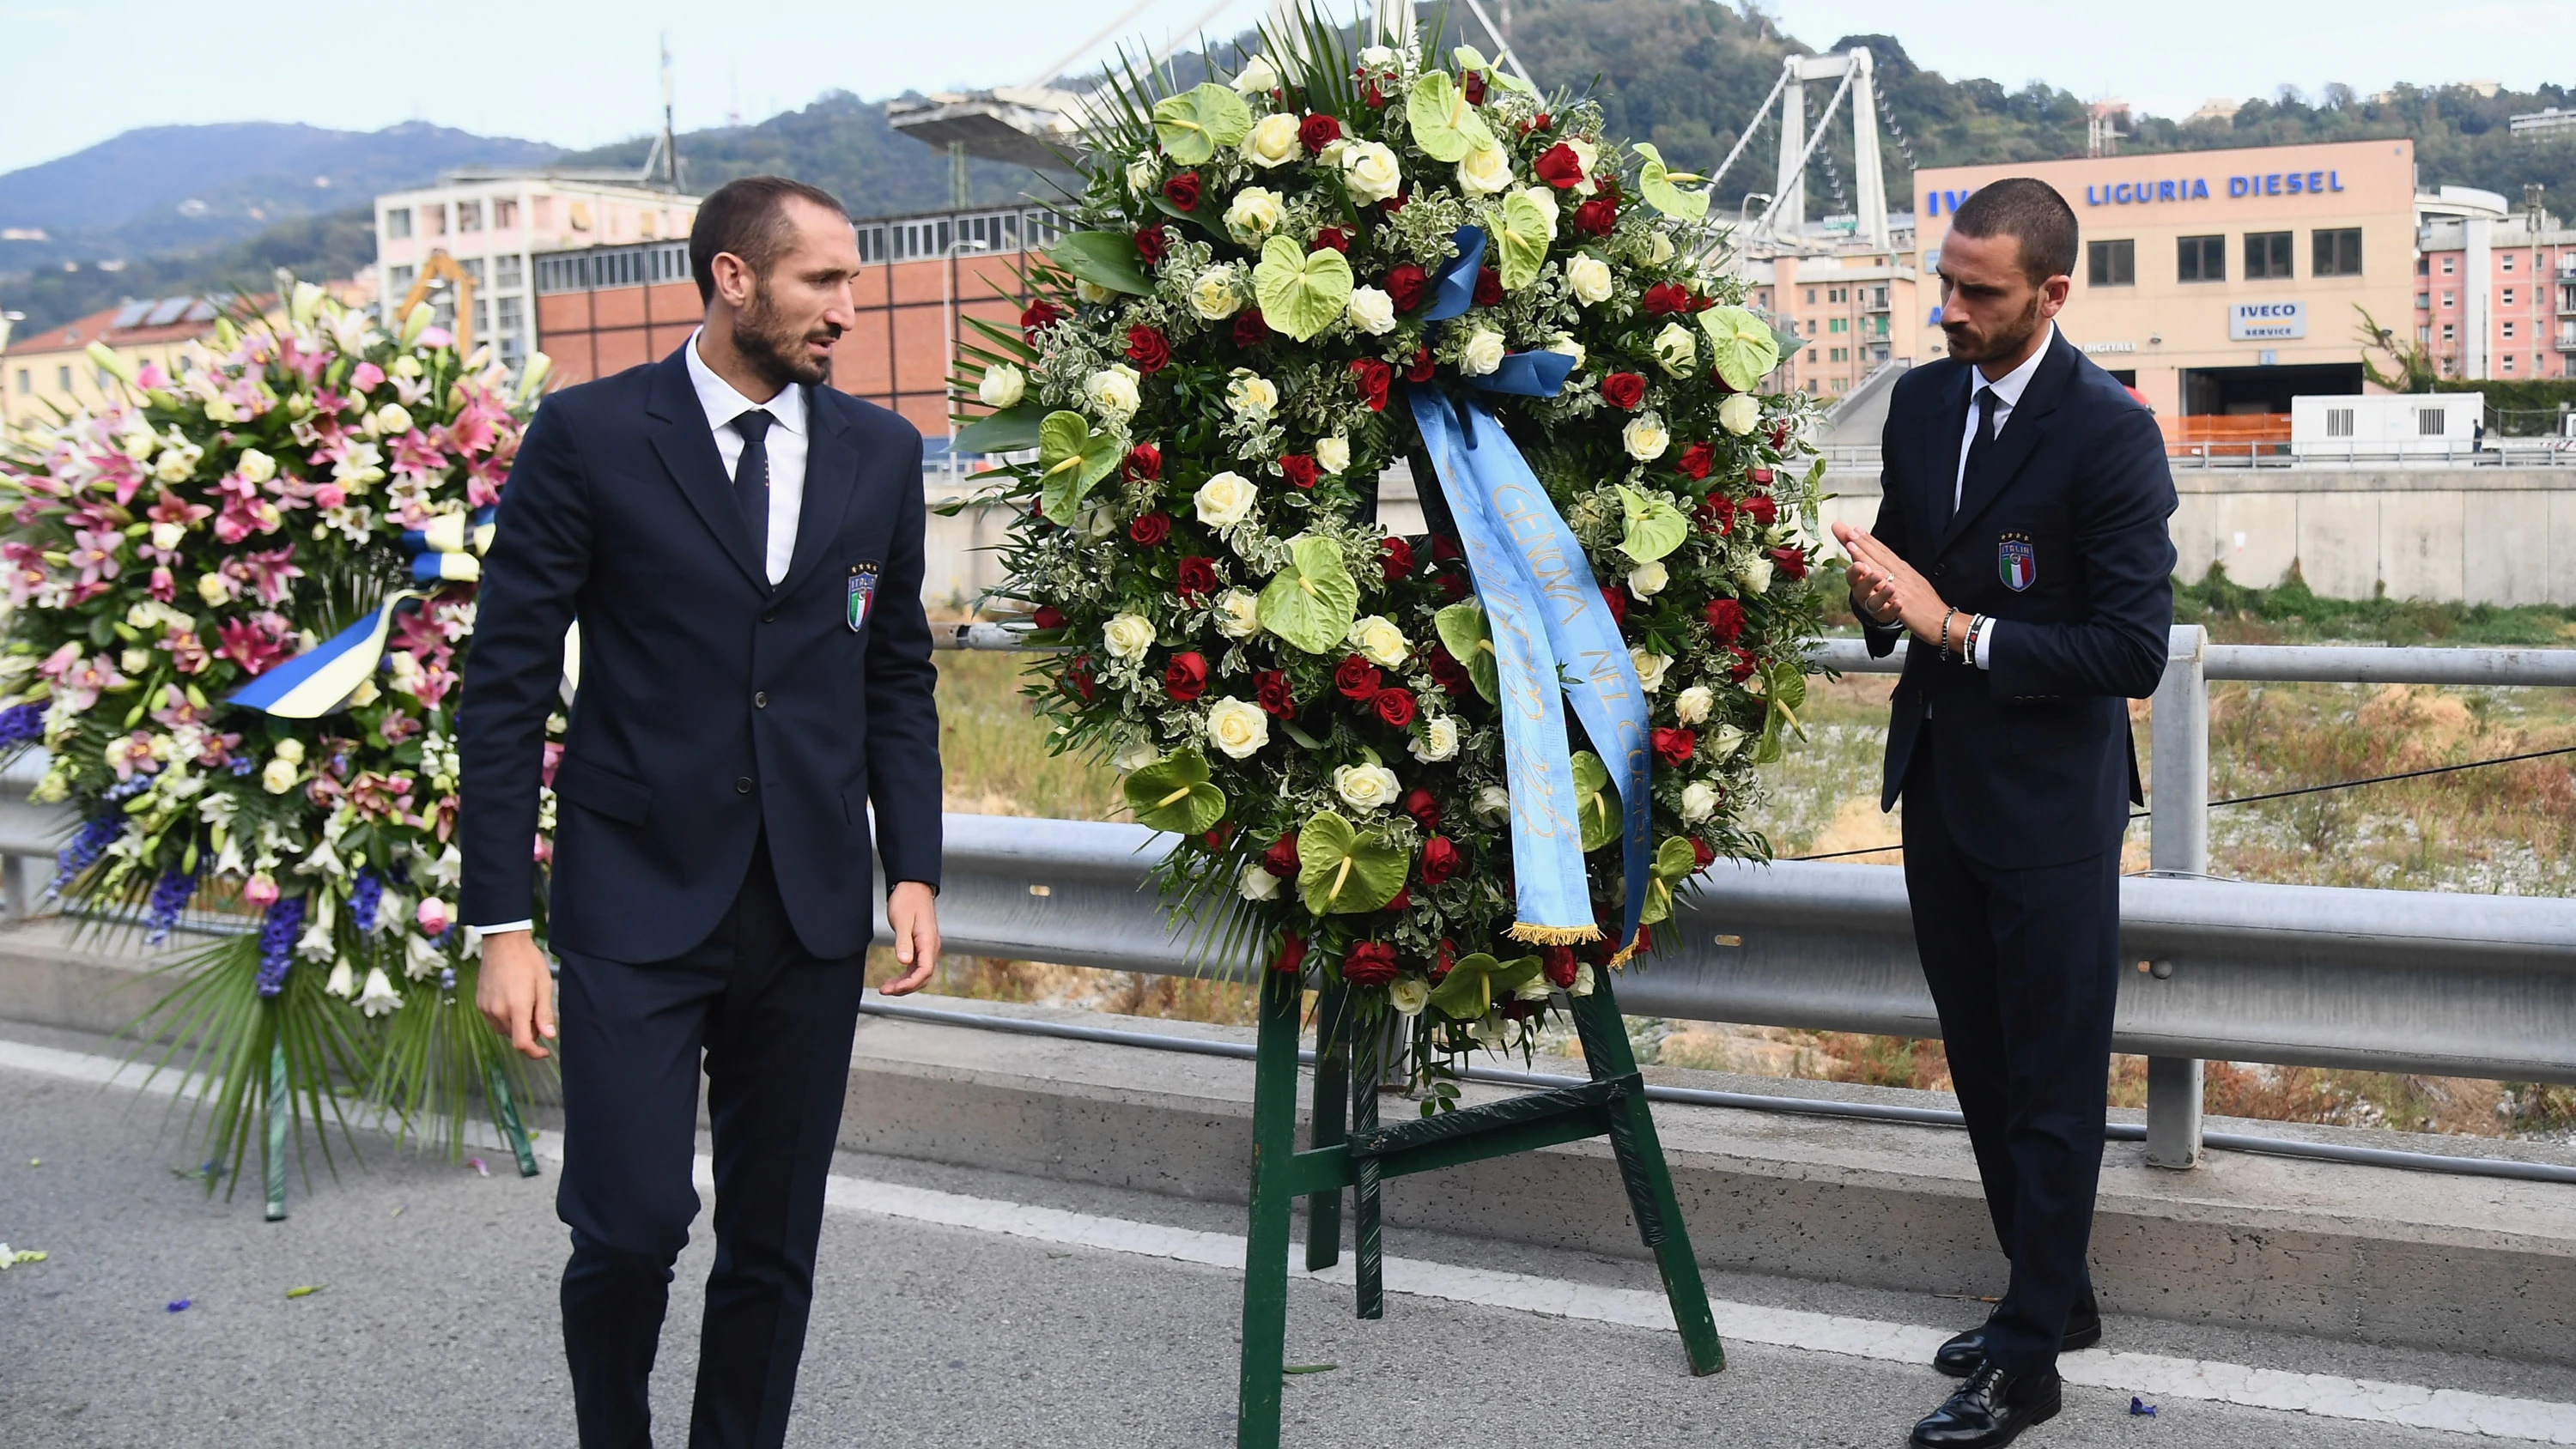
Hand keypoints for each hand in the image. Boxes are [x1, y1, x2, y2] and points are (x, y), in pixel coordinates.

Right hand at [477, 929, 556, 1059]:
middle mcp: (498, 1011)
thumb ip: (544, 1013)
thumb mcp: (543, 986)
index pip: (522, 1043)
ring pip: (504, 1030)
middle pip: (514, 1037)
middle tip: (537, 1014)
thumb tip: (549, 1036)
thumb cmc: (527, 961)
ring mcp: (486, 1008)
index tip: (544, 1051)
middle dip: (529, 1033)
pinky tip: (512, 1001)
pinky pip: (494, 1020)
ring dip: (516, 1026)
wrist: (503, 943)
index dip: (535, 1053)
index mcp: (516, 1008)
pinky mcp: (480, 1003)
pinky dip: (505, 1019)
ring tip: (525, 1004)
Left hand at [881, 881, 939, 995]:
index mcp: (928, 942)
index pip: (924, 971)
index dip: (909, 983)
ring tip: (886, 988)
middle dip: (905, 987)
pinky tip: (894, 979)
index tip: (893, 988)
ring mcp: (927, 947)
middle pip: (923, 977)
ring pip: (919, 974)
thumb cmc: (908, 900)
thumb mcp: (902, 920)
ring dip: (904, 983)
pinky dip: (905, 976)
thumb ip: (903, 942)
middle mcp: (931, 947)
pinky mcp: (921, 946)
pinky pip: (916, 967)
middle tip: (885, 990)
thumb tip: (904, 962)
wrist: (913, 887)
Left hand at [1832, 522, 1956, 649]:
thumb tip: (1889, 570)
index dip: (1871, 541)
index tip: (1857, 530)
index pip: (1886, 553)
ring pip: (1881, 567)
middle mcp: (1904, 575)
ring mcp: (1904, 587)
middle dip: (1864, 542)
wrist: (1944, 622)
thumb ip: (1900, 578)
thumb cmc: (1929, 607)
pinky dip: (1875, 579)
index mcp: (1906, 572)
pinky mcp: (1903, 601)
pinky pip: (1887, 589)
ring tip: (1850, 544)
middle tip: (1848, 530)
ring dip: (1865, 554)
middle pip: (1881, 555)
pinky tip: (1865, 572)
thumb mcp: (1914, 587)